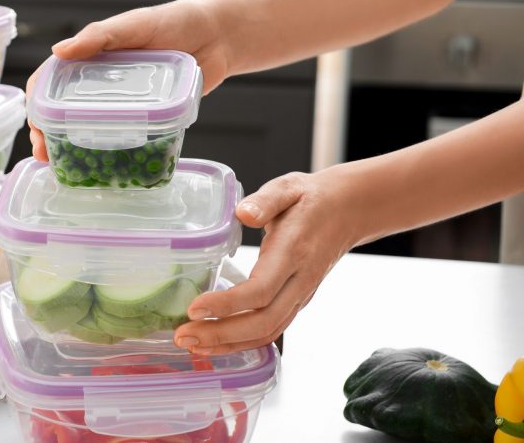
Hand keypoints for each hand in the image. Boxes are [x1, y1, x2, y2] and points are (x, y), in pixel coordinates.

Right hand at [27, 0, 229, 161]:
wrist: (219, 38)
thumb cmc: (175, 21)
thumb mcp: (134, 25)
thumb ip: (100, 36)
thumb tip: (59, 51)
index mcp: (90, 58)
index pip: (49, 81)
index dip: (37, 105)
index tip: (36, 126)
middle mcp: (100, 83)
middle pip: (62, 111)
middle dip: (47, 134)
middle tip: (46, 156)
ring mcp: (122, 102)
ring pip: (88, 128)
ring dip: (71, 149)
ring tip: (65, 168)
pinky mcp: (145, 118)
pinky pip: (122, 138)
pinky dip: (108, 154)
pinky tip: (101, 170)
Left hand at [173, 170, 360, 354]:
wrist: (348, 211)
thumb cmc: (312, 199)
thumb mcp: (288, 187)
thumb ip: (266, 200)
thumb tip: (243, 213)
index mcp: (293, 252)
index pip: (261, 289)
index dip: (227, 304)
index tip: (194, 308)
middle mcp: (299, 281)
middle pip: (263, 321)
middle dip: (221, 334)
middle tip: (183, 336)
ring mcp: (300, 296)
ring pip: (267, 332)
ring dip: (228, 344)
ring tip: (191, 343)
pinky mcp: (295, 302)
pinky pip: (270, 329)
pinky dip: (242, 342)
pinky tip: (215, 342)